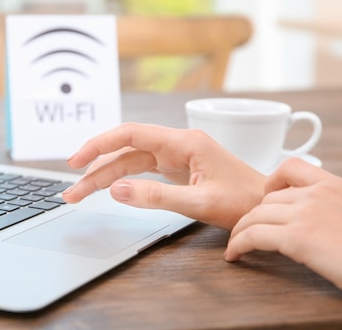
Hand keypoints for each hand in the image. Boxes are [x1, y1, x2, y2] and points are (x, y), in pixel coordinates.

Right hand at [63, 122, 265, 229]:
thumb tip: (117, 190)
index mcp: (184, 142)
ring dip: (105, 177)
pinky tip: (108, 188)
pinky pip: (142, 171)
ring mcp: (177, 157)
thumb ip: (156, 196)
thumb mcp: (199, 201)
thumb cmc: (244, 201)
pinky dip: (123, 180)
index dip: (100, 145)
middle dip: (96, 170)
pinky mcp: (178, 170)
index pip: (131, 135)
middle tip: (72, 192)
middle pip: (125, 151)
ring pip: (131, 162)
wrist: (268, 207)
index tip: (77, 160)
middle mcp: (177, 145)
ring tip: (81, 194)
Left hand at [225, 158, 341, 306]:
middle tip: (247, 230)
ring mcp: (307, 214)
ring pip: (255, 216)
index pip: (292, 167)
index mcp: (338, 186)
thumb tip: (334, 216)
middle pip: (269, 199)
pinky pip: (253, 236)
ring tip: (235, 244)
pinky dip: (238, 245)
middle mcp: (319, 194)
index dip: (272, 181)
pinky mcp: (298, 239)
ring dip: (240, 231)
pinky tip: (234, 255)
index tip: (266, 197)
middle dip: (254, 215)